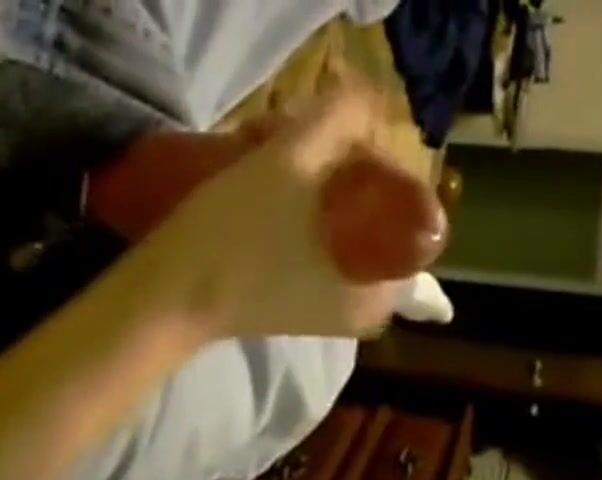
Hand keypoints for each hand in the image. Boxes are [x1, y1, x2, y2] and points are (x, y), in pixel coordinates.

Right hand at [93, 87, 447, 337]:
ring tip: (260, 145)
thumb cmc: (233, 237)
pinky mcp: (296, 299)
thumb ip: (336, 120)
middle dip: (330, 162)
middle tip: (284, 135)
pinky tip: (260, 175)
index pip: (402, 204)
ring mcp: (330, 306)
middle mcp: (367, 306)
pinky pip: (315, 238)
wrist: (162, 296)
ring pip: (338, 219)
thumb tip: (363, 97)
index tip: (328, 137)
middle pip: (368, 208)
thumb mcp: (287, 166)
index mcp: (384, 289)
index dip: (369, 158)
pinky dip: (296, 206)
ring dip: (307, 176)